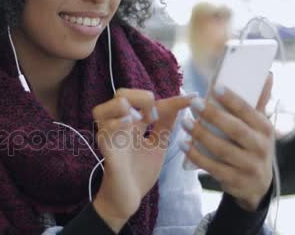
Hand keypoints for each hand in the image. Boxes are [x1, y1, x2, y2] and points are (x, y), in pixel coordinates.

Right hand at [91, 88, 192, 230]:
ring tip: (139, 118)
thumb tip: (181, 104)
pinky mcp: (107, 152)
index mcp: (131, 123)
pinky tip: (129, 125)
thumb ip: (165, 125)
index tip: (191, 99)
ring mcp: (109, 138)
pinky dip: (116, 124)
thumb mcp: (158, 145)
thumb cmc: (139, 172)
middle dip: (140, 97)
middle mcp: (117, 126)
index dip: (170, 99)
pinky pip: (104, 132)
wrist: (127, 200)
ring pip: (102, 109)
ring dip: (123, 107)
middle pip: (120, 94)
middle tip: (154, 115)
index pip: (146, 100)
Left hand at [182, 75, 274, 210]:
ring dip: (201, 135)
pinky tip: (184, 144)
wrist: (257, 185)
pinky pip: (213, 167)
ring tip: (185, 122)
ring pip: (222, 149)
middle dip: (213, 115)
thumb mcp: (259, 126)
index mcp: (265, 129)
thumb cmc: (253, 146)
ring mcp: (249, 166)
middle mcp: (260, 148)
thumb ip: (259, 102)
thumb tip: (268, 74)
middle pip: (235, 130)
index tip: (215, 88)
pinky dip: (197, 156)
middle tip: (194, 103)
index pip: (249, 112)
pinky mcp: (235, 180)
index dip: (233, 100)